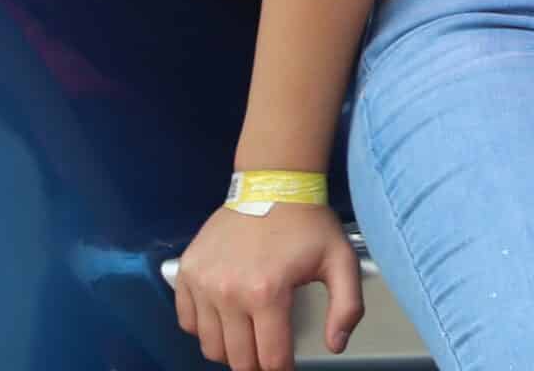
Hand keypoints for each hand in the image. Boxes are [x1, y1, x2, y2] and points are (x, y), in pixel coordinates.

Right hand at [172, 200, 363, 369]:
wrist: (274, 182)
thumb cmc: (307, 222)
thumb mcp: (341, 260)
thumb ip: (347, 307)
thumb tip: (336, 344)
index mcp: (267, 292)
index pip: (270, 358)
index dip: (282, 369)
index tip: (286, 365)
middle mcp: (229, 292)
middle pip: (238, 359)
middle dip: (257, 364)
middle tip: (268, 353)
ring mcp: (203, 282)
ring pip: (210, 346)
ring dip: (230, 350)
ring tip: (247, 338)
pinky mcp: (187, 272)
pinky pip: (187, 321)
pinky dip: (203, 329)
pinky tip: (223, 319)